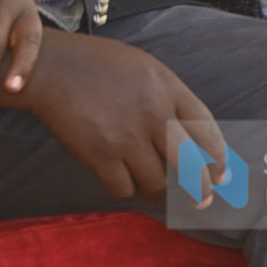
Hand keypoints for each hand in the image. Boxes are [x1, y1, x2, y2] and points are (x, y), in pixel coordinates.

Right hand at [13, 31, 229, 202]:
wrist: (45, 68)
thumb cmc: (95, 66)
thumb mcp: (142, 68)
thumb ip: (170, 99)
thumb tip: (195, 142)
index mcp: (165, 86)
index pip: (207, 130)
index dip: (219, 159)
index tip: (221, 176)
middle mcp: (151, 112)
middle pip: (191, 165)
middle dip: (200, 189)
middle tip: (200, 200)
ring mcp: (125, 135)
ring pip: (157, 184)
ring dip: (154, 187)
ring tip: (144, 178)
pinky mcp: (99, 155)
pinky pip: (124, 190)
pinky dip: (123, 187)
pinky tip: (117, 174)